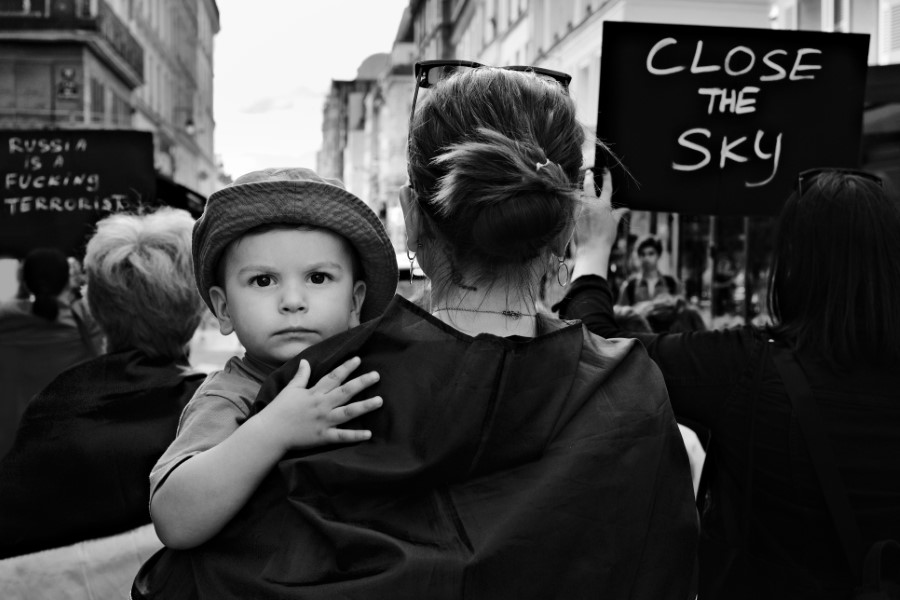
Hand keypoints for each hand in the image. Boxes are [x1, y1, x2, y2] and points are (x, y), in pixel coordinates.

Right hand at [257, 357, 381, 453]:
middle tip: (377, 375)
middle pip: (345, 391)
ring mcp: (324, 421)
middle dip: (362, 383)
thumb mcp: (290, 389)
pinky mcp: (323, 437)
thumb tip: (305, 361)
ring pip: (348, 412)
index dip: (346, 368)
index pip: (333, 377)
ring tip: (380, 401)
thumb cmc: (279, 410)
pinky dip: (355, 436)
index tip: (358, 359)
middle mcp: (322, 405)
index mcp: (314, 393)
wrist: (270, 432)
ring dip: (365, 406)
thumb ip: (301, 376)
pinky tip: (369, 434)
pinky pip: (342, 436)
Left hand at [571, 169, 628, 280]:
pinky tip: (572, 198)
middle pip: (588, 186)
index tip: (605, 170)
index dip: (606, 177)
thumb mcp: (614, 224)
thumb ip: (618, 214)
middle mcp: (592, 204)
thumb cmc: (605, 238)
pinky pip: (573, 204)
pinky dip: (574, 200)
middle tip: (588, 172)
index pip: (606, 188)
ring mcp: (581, 209)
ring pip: (578, 194)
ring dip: (579, 189)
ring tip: (580, 185)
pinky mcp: (573, 215)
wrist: (592, 248)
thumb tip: (626, 209)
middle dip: (588, 177)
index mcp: (604, 206)